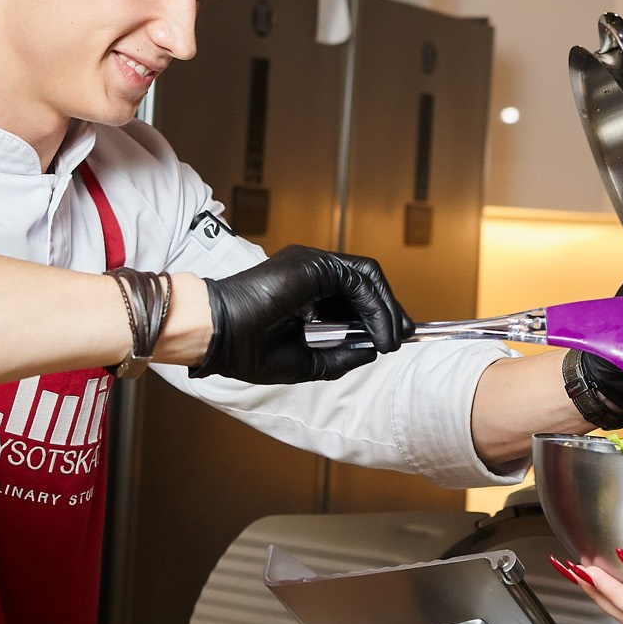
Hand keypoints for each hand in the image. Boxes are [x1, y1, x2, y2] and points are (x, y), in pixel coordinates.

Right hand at [191, 246, 412, 384]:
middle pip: (367, 280)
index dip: (378, 313)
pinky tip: (379, 332)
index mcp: (306, 289)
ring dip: (386, 309)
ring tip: (392, 339)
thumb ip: (339, 355)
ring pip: (368, 276)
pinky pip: (358, 280)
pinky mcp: (314, 263)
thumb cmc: (249, 349)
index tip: (393, 338)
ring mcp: (313, 263)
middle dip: (390, 309)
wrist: (219, 336)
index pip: (354, 293)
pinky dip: (375, 306)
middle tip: (403, 337)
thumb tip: (373, 351)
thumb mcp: (306, 360)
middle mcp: (312, 271)